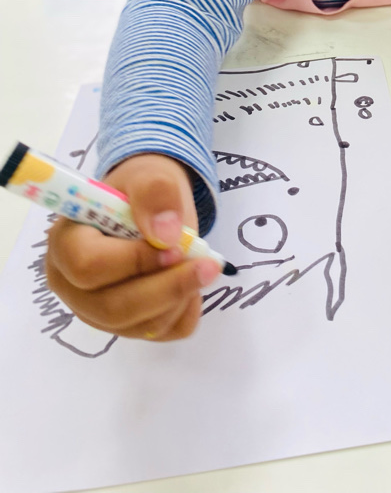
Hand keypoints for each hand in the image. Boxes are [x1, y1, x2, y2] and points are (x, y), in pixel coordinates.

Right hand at [46, 154, 219, 341]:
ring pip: (138, 326)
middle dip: (167, 288)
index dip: (134, 260)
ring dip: (179, 299)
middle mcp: (72, 286)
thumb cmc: (142, 191)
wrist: (151, 207)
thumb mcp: (150, 175)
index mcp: (65, 244)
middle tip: (208, 265)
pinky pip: (160, 334)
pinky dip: (185, 313)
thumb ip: (155, 193)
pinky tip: (193, 286)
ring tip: (203, 266)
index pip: (87, 267)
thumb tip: (166, 235)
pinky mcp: (126, 326)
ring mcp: (96, 311)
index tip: (175, 244)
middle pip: (112, 307)